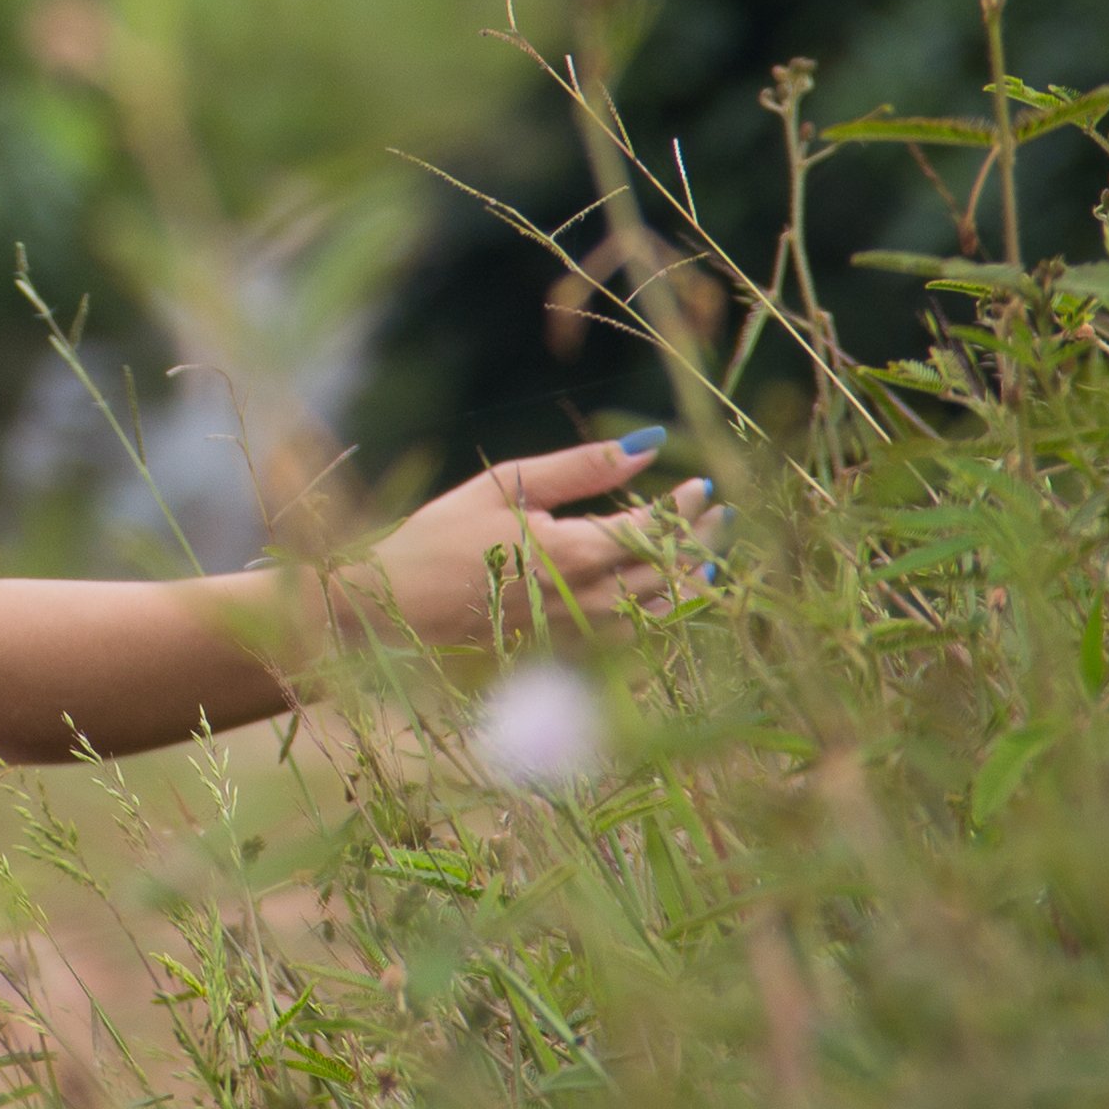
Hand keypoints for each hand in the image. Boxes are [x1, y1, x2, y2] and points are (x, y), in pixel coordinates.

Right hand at [335, 433, 711, 652]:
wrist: (390, 611)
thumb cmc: (439, 537)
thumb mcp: (506, 486)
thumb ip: (582, 468)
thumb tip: (649, 447)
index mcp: (574, 552)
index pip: (656, 530)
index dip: (685, 508)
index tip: (700, 486)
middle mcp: (586, 602)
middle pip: (668, 573)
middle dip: (699, 542)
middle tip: (718, 518)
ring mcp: (578, 640)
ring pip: (658, 615)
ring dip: (686, 584)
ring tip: (702, 560)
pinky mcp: (564, 661)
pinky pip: (630, 647)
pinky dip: (657, 622)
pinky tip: (659, 604)